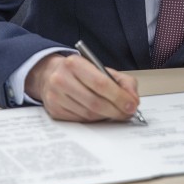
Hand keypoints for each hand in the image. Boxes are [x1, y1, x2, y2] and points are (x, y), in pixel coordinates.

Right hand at [24, 53, 139, 121]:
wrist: (49, 74)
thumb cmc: (79, 72)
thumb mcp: (99, 69)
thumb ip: (121, 82)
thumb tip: (133, 100)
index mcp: (74, 64)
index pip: (101, 83)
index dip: (119, 97)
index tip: (131, 105)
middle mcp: (61, 79)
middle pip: (95, 102)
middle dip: (116, 110)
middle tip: (127, 113)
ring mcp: (55, 96)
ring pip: (88, 114)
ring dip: (106, 116)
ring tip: (115, 113)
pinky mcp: (54, 110)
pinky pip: (80, 120)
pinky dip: (94, 120)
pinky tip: (100, 114)